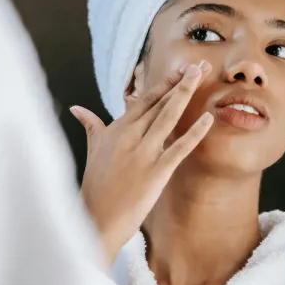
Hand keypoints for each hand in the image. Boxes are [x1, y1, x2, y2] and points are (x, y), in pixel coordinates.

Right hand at [69, 60, 213, 262]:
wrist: (96, 218)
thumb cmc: (94, 187)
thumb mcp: (92, 151)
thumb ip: (91, 126)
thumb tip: (77, 108)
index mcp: (114, 130)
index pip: (143, 100)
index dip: (163, 84)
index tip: (180, 70)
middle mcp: (128, 136)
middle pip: (158, 103)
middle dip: (180, 83)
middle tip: (198, 65)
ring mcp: (142, 153)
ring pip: (168, 117)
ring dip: (186, 94)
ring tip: (202, 76)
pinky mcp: (155, 172)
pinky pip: (179, 147)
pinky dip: (194, 132)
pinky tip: (208, 118)